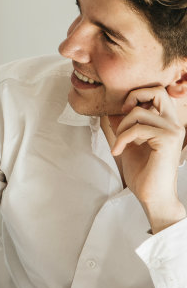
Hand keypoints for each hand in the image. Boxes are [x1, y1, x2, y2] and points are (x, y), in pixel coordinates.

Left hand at [110, 86, 186, 232]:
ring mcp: (173, 131)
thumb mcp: (130, 143)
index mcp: (168, 123)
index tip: (123, 111)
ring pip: (138, 112)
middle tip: (122, 114)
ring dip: (121, 127)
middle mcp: (175, 124)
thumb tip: (112, 111)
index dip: (137, 95)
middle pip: (157, 90)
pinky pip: (136, 129)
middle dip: (134, 97)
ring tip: (119, 143)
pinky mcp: (167, 139)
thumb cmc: (144, 173)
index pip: (158, 92)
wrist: (153, 196)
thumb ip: (125, 126)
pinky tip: (117, 151)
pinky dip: (121, 139)